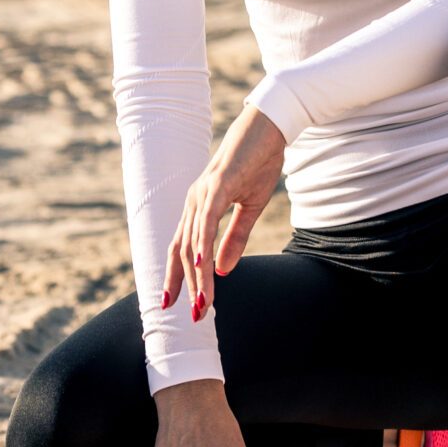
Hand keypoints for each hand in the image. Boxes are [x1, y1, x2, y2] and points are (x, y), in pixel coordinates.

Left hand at [163, 102, 285, 323]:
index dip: (178, 278)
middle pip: (181, 251)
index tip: (178, 306)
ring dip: (197, 277)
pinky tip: (202, 268)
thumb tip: (223, 270)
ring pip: (194, 243)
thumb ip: (234, 239)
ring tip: (203, 305)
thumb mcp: (250, 208)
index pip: (182, 249)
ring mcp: (202, 193)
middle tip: (194, 318)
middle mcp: (193, 202)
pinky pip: (206, 222)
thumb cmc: (259, 163)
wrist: (269, 128)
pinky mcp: (217, 185)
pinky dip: (202, 246)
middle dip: (185, 287)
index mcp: (199, 207)